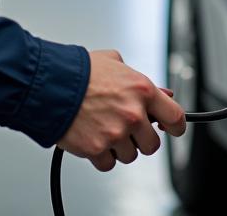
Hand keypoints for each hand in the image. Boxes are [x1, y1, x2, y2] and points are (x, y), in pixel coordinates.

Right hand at [58, 50, 185, 171]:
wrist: (51, 83)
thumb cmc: (80, 71)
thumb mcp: (115, 62)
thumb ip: (139, 79)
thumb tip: (161, 93)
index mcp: (142, 90)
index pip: (175, 117)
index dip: (176, 126)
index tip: (171, 128)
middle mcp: (133, 114)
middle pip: (152, 144)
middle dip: (141, 138)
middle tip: (127, 127)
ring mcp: (116, 134)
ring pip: (130, 155)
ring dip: (119, 146)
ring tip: (103, 127)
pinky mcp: (97, 149)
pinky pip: (108, 164)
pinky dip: (101, 155)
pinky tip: (93, 137)